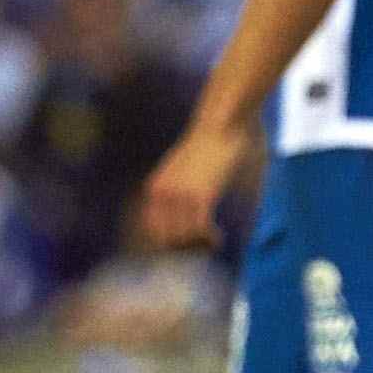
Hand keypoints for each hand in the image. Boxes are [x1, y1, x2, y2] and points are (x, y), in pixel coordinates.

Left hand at [141, 119, 249, 250]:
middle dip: (184, 248)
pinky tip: (218, 237)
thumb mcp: (184, 167)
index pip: (152, 229)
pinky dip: (209, 238)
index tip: (190, 244)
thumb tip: (192, 199)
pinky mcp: (201, 195)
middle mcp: (162, 195)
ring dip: (199, 245)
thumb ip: (181, 185)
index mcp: (155, 188)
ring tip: (213, 244)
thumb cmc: (209, 143)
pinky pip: (199, 229)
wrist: (220, 124)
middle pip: (165, 238)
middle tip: (204, 248)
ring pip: (183, 237)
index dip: (171, 242)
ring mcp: (180, 196)